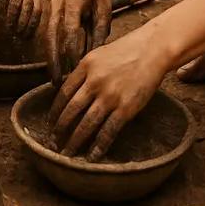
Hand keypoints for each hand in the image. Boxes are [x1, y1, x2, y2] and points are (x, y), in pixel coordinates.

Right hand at [45, 0, 111, 83]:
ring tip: (54, 79)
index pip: (70, 31)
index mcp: (72, 2)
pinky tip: (55, 65)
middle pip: (51, 38)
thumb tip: (96, 51)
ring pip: (47, 38)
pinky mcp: (50, 12)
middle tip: (57, 82)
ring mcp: (51, 9)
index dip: (72, 52)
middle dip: (54, 62)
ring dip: (50, 59)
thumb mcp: (104, 3)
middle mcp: (57, 6)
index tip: (75, 71)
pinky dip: (50, 50)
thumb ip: (101, 27)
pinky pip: (48, 34)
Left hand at [47, 28, 166, 160]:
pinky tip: (92, 156)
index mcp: (86, 66)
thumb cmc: (128, 49)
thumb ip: (85, 71)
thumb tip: (71, 90)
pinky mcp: (126, 108)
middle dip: (60, 129)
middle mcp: (95, 82)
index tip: (50, 123)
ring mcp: (110, 96)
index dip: (55, 111)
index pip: (63, 92)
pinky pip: (109, 131)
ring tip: (66, 154)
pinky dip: (99, 146)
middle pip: (71, 110)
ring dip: (75, 141)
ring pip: (87, 124)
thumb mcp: (99, 54)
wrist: (154, 49)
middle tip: (53, 143)